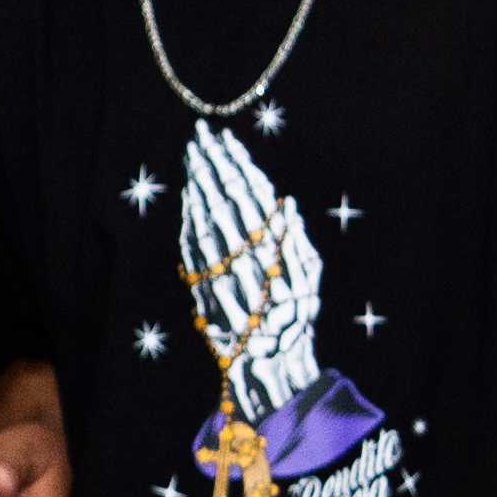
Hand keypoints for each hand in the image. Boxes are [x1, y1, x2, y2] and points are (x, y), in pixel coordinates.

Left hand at [174, 122, 328, 411]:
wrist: (266, 361)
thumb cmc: (294, 316)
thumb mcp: (308, 278)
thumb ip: (296, 238)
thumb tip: (286, 202)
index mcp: (275, 248)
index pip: (250, 194)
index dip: (235, 164)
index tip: (225, 139)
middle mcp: (245, 256)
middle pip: (223, 198)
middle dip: (212, 163)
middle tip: (202, 135)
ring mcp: (219, 268)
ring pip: (205, 215)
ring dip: (198, 182)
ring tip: (194, 154)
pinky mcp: (200, 283)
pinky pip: (192, 242)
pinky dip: (189, 215)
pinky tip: (188, 194)